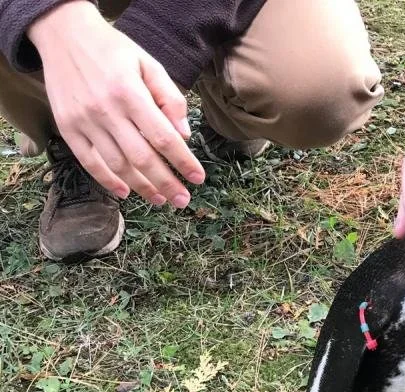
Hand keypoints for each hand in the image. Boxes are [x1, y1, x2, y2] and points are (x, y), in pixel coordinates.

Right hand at [28, 1, 204, 206]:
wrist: (63, 35)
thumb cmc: (114, 51)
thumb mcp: (149, 64)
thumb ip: (170, 98)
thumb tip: (184, 134)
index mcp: (131, 94)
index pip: (164, 138)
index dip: (183, 162)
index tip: (198, 178)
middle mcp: (106, 111)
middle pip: (143, 158)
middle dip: (167, 183)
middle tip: (183, 200)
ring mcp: (84, 121)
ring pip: (118, 165)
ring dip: (142, 187)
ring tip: (160, 200)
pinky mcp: (67, 128)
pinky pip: (89, 162)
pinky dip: (108, 181)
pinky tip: (126, 192)